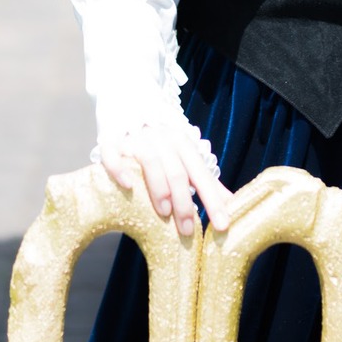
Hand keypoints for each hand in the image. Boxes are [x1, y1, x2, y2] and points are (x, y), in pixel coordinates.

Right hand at [99, 123, 232, 235]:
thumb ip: (205, 180)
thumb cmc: (159, 146)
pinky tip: (127, 186)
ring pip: (150, 162)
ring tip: (164, 214)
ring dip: (158, 188)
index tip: (223, 226)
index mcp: (182, 143)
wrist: (126, 110)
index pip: (201, 174)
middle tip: (188, 231)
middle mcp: (161, 138)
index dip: (213, 200)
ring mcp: (135, 139)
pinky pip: (113, 154)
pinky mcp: (110, 141)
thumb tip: (231, 203)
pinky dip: (119, 169)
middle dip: (184, 203)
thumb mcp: (184, 159)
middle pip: (177, 171)